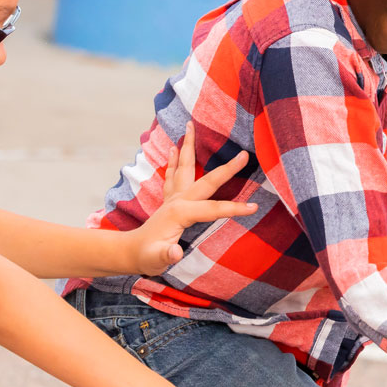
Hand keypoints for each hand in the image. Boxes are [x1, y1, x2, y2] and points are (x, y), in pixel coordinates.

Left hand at [134, 122, 256, 274]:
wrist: (131, 253)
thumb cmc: (148, 257)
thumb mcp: (157, 260)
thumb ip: (167, 255)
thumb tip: (175, 253)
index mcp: (180, 212)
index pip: (214, 209)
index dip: (235, 208)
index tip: (254, 206)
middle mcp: (177, 200)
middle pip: (206, 181)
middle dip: (226, 168)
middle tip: (243, 154)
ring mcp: (172, 198)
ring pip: (184, 167)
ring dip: (188, 146)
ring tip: (189, 126)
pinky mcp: (169, 199)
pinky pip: (173, 174)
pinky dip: (175, 160)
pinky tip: (175, 148)